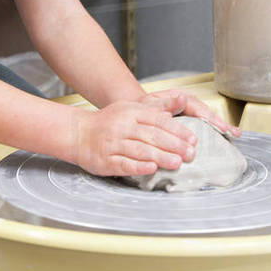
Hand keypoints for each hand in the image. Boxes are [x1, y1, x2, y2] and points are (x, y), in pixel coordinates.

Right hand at [72, 100, 199, 176]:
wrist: (78, 133)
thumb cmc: (108, 122)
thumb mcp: (132, 109)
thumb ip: (157, 108)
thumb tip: (181, 102)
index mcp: (131, 113)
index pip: (158, 120)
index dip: (177, 130)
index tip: (192, 139)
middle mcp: (122, 127)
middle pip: (152, 136)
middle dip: (173, 145)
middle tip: (190, 153)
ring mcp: (112, 144)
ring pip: (139, 150)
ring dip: (160, 156)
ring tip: (177, 162)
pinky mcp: (104, 160)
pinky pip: (123, 164)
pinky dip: (138, 166)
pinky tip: (151, 168)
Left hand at [141, 89, 241, 137]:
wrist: (133, 116)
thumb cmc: (141, 111)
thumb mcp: (150, 106)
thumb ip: (164, 104)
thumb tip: (182, 99)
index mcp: (178, 98)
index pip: (198, 108)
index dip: (210, 119)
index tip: (221, 127)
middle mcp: (186, 104)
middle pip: (206, 114)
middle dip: (220, 123)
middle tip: (233, 132)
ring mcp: (188, 114)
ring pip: (206, 120)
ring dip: (220, 128)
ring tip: (234, 134)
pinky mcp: (187, 123)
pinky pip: (201, 127)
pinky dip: (212, 133)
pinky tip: (224, 138)